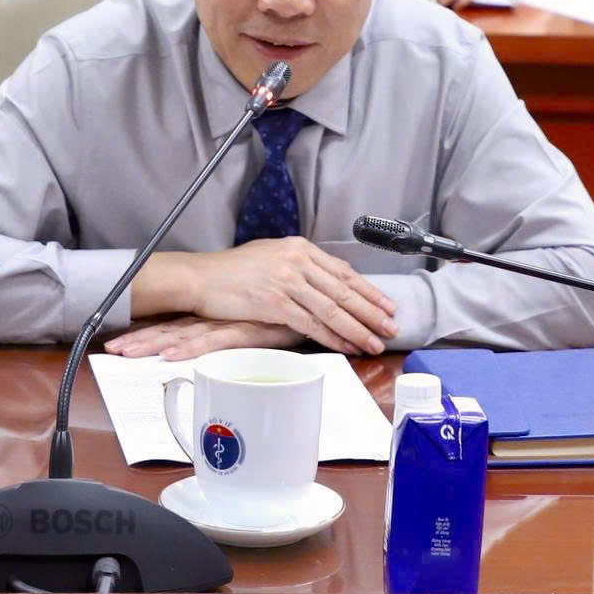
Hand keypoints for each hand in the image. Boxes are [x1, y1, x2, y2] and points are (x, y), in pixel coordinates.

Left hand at [106, 318, 307, 359]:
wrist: (312, 297)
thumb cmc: (286, 311)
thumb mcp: (257, 324)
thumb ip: (239, 328)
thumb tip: (219, 336)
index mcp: (216, 315)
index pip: (175, 323)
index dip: (148, 330)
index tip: (119, 340)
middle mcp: (217, 317)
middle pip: (172, 329)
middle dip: (141, 339)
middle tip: (111, 350)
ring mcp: (228, 323)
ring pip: (183, 335)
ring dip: (153, 343)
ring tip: (123, 352)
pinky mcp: (244, 331)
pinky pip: (212, 342)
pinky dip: (189, 349)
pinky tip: (169, 355)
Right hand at [137, 239, 395, 355]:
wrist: (201, 278)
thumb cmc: (232, 271)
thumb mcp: (271, 256)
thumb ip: (298, 266)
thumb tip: (322, 284)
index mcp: (299, 248)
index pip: (343, 271)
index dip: (368, 290)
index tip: (387, 305)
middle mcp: (297, 260)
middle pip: (344, 290)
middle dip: (371, 311)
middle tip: (392, 326)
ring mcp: (287, 281)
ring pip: (332, 308)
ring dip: (357, 328)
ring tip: (376, 342)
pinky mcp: (275, 303)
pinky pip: (312, 323)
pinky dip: (332, 337)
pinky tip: (346, 346)